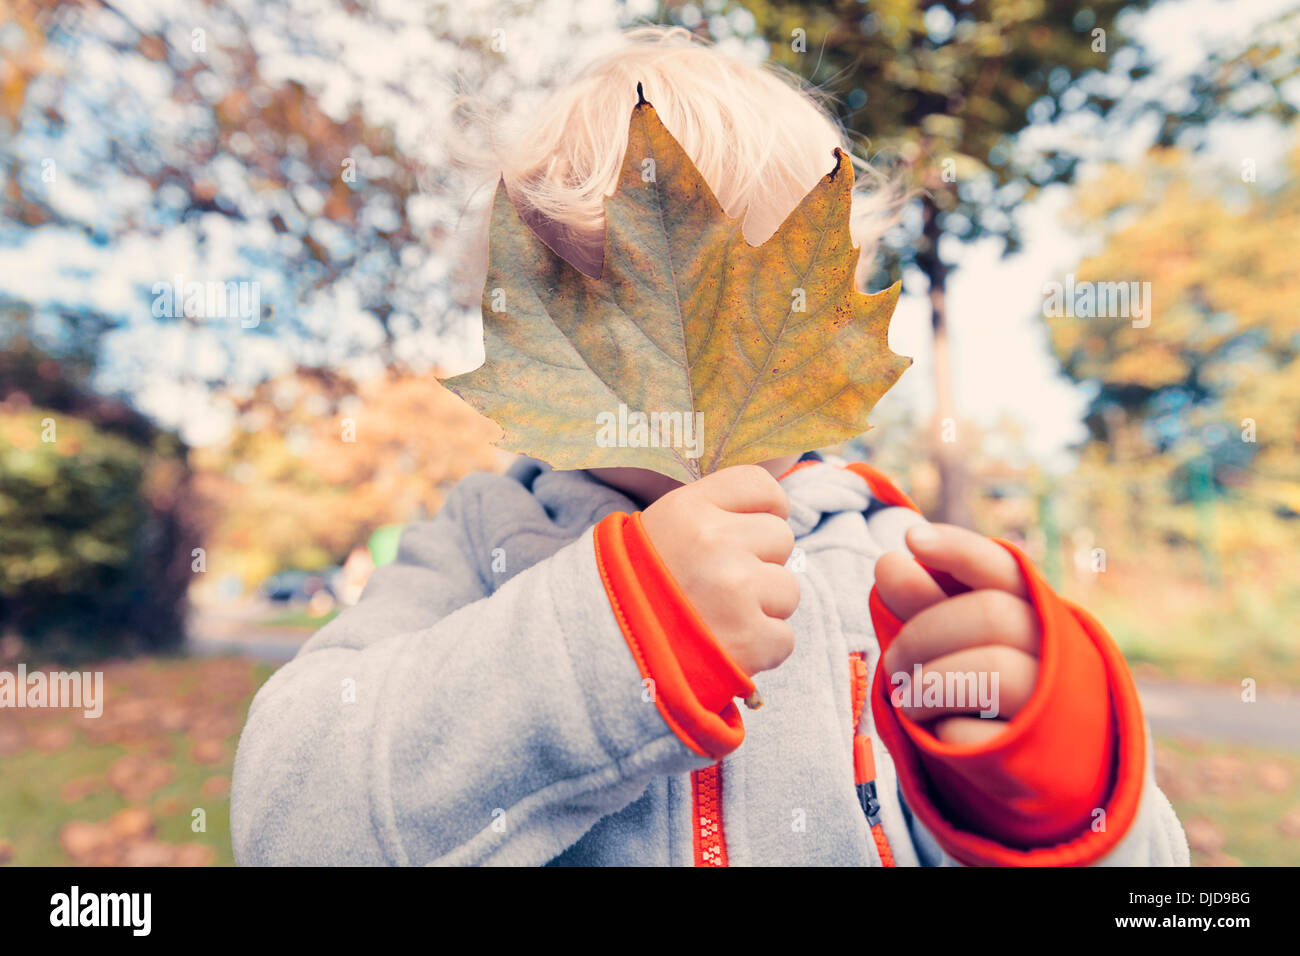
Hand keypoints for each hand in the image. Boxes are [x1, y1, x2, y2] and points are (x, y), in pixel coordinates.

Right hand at [641, 465, 798, 675]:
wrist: (605, 655)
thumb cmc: (634, 591)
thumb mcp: (657, 531)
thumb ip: (708, 514)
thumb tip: (767, 513)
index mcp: (687, 509)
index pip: (761, 486)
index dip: (764, 511)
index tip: (749, 533)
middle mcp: (712, 542)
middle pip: (781, 538)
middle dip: (761, 564)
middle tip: (722, 587)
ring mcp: (733, 591)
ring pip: (789, 589)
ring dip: (762, 609)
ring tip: (720, 619)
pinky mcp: (749, 641)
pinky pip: (784, 638)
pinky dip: (760, 650)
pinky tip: (726, 648)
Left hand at [874, 524, 1040, 746]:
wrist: (1033, 760)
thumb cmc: (983, 681)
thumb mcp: (955, 637)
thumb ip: (922, 601)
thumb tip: (889, 562)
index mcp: (1034, 611)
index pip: (1003, 567)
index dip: (959, 549)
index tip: (912, 539)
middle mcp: (1053, 650)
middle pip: (990, 615)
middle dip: (923, 633)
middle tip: (892, 659)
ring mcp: (1051, 704)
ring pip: (994, 670)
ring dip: (930, 683)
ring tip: (907, 697)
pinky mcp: (1034, 755)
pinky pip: (981, 736)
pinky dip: (946, 731)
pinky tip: (939, 730)